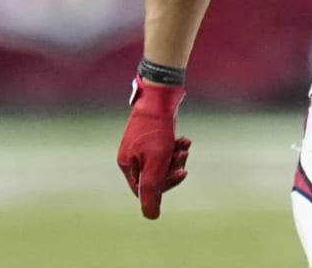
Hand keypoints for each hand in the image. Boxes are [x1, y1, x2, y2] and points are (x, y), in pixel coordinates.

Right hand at [117, 76, 190, 218]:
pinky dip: (176, 147)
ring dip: (177, 157)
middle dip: (172, 169)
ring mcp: (141, 145)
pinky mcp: (153, 136)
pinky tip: (184, 140)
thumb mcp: (156, 163)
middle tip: (183, 158)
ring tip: (184, 146)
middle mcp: (132, 156)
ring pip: (163, 162)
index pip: (145, 190)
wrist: (160, 95)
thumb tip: (151, 216)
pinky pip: (166, 149)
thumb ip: (152, 190)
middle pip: (155, 176)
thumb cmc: (156, 130)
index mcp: (127, 164)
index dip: (164, 185)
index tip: (181, 172)